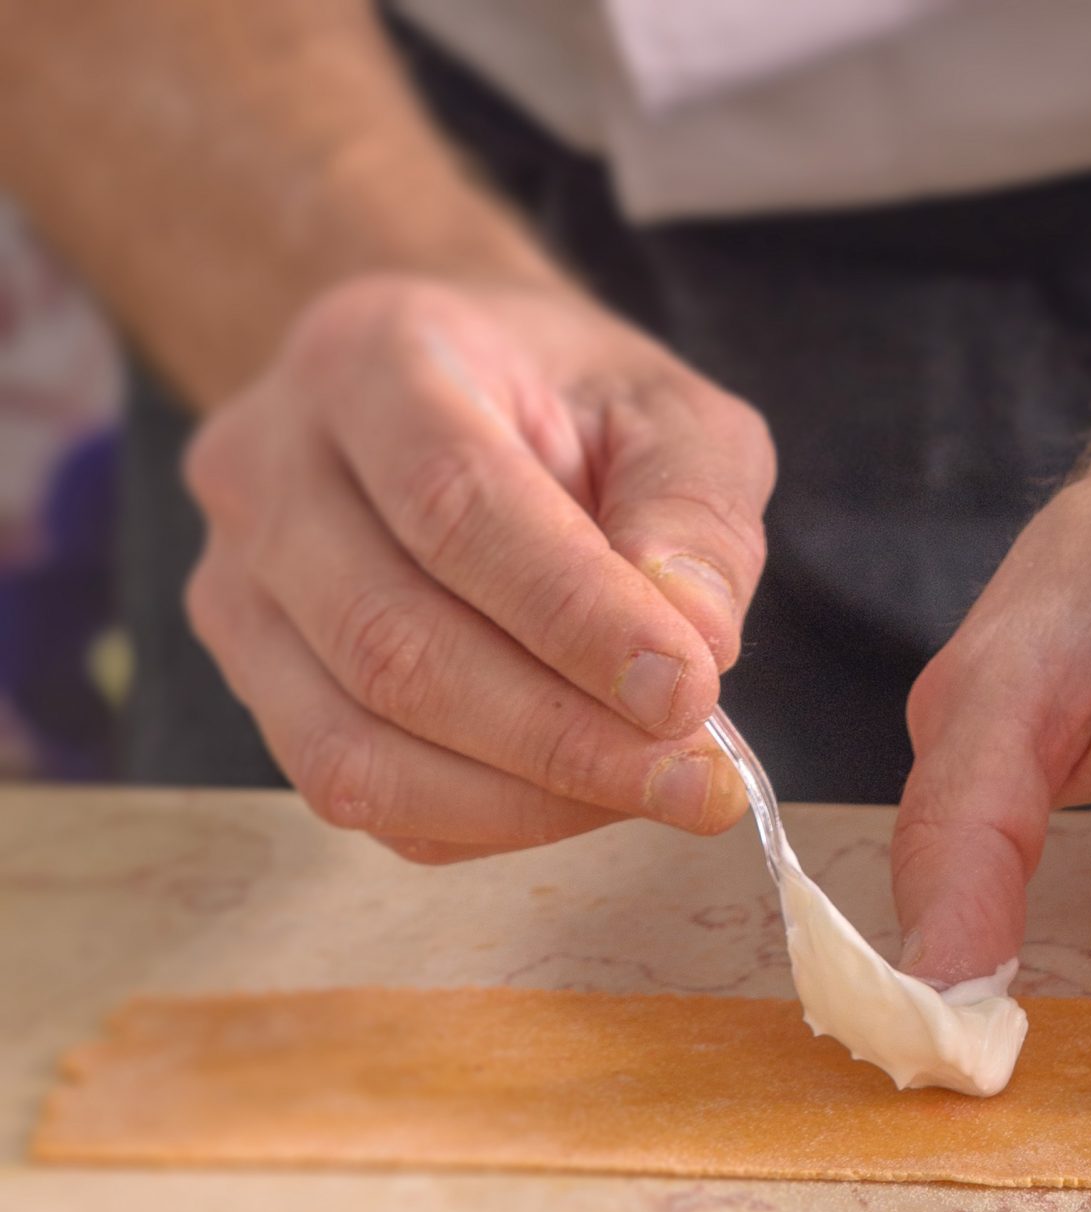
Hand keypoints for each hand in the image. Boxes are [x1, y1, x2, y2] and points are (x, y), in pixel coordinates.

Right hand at [182, 273, 775, 860]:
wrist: (451, 384)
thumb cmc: (570, 401)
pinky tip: (576, 796)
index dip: (575, 619)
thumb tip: (696, 641)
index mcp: (376, 358)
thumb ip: (694, 510)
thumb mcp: (671, 412)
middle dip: (564, 737)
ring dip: (523, 797)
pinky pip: (349, 789)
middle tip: (700, 781)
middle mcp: (270, 466)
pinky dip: (478, 819)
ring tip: (654, 790)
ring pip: (352, 744)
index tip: (690, 693)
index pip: (454, 507)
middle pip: (392, 644)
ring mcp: (235, 578)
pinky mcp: (248, 671)